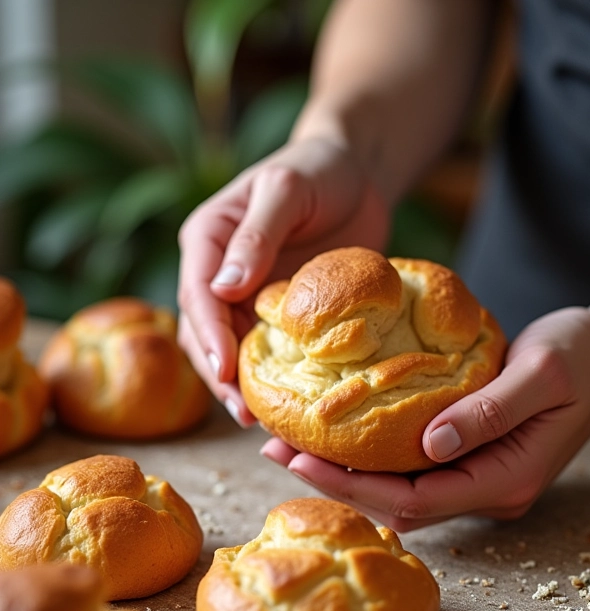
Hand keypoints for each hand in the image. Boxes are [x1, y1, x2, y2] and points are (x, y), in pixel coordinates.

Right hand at [177, 137, 389, 423]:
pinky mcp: (277, 312)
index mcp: (208, 239)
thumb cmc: (319, 172)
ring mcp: (246, 295)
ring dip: (241, 385)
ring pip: (231, 348)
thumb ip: (257, 235)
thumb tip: (224, 287)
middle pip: (205, 331)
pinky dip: (272, 377)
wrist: (355, 177)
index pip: (197, 293)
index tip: (226, 369)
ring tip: (261, 421)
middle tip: (243, 413)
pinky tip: (287, 403)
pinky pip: (266, 350)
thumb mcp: (287, 191)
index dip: (209, 334)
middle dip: (220, 374)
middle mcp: (219, 272)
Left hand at [260, 307, 589, 530]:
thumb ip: (489, 411)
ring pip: (403, 492)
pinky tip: (342, 435)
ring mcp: (482, 479)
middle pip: (400, 505)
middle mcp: (490, 491)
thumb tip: (429, 444)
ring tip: (295, 443)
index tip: (298, 459)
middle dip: (337, 484)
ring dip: (349, 474)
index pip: (415, 501)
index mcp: (507, 480)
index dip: (353, 487)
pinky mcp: (474, 460)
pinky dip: (374, 459)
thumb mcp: (543, 373)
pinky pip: (415, 472)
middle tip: (277, 449)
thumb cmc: (582, 357)